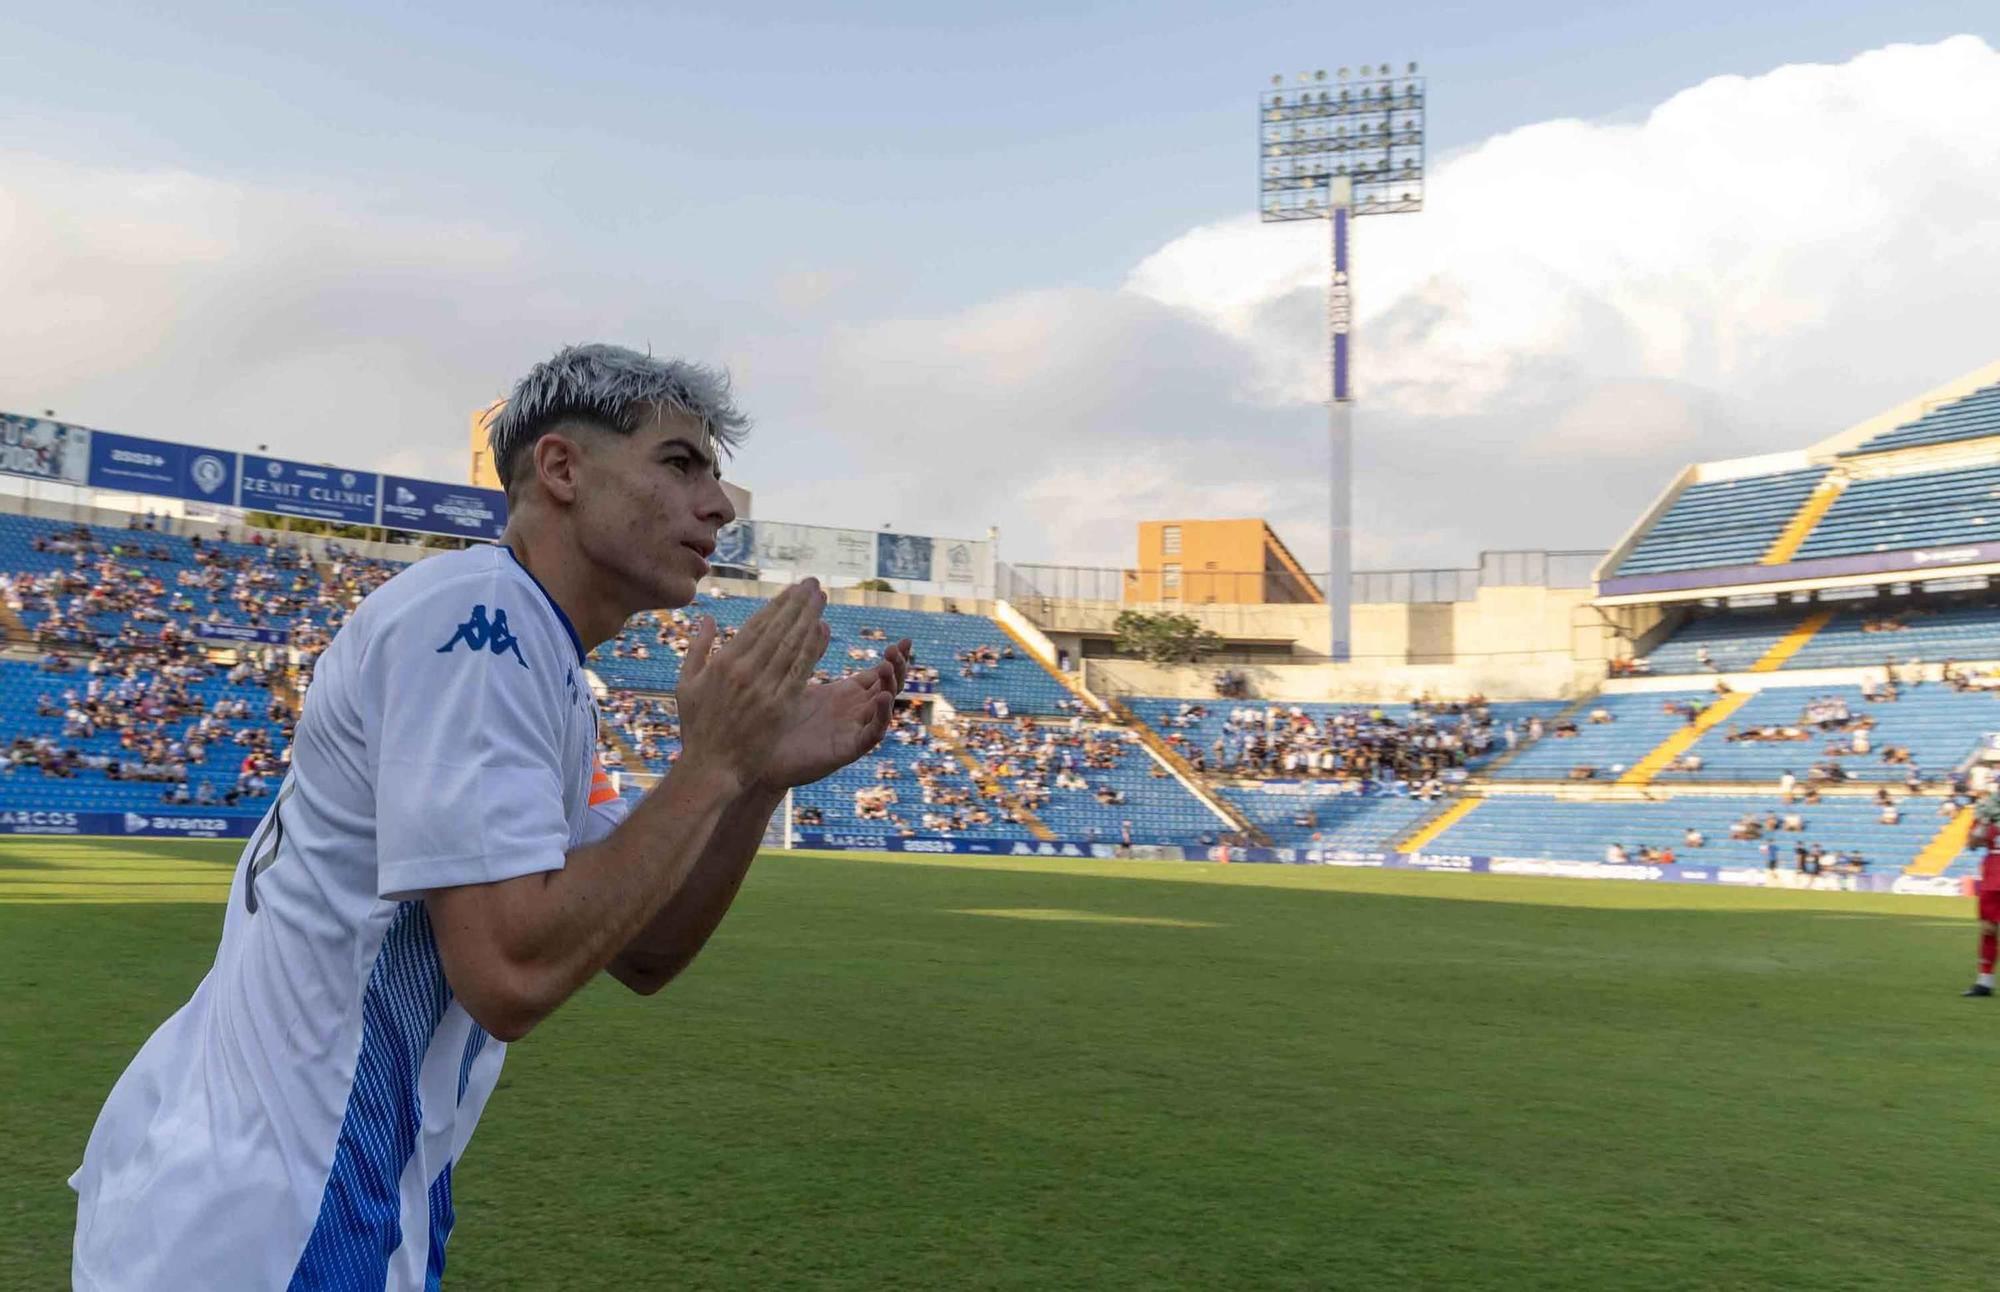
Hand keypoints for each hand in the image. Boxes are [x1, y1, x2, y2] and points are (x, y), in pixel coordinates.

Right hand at [675, 580, 828, 791]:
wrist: (711, 767)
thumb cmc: (697, 727)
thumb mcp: (686, 684)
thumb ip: (698, 648)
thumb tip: (708, 618)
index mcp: (723, 663)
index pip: (757, 624)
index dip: (778, 604)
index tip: (793, 589)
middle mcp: (744, 671)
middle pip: (778, 629)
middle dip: (798, 604)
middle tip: (813, 584)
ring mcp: (763, 689)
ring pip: (791, 645)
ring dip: (809, 619)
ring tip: (822, 600)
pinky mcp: (780, 707)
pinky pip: (800, 671)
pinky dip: (813, 649)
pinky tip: (824, 632)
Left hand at [759, 638, 912, 789]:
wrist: (761, 756)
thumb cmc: (778, 719)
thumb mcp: (797, 679)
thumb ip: (811, 655)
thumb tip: (820, 621)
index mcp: (847, 694)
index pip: (879, 674)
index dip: (895, 658)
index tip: (906, 641)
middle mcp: (855, 711)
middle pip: (888, 688)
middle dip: (896, 668)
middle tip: (894, 650)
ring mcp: (853, 730)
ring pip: (884, 709)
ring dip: (890, 688)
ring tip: (888, 668)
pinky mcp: (847, 750)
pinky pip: (872, 735)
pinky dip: (881, 718)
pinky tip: (882, 699)